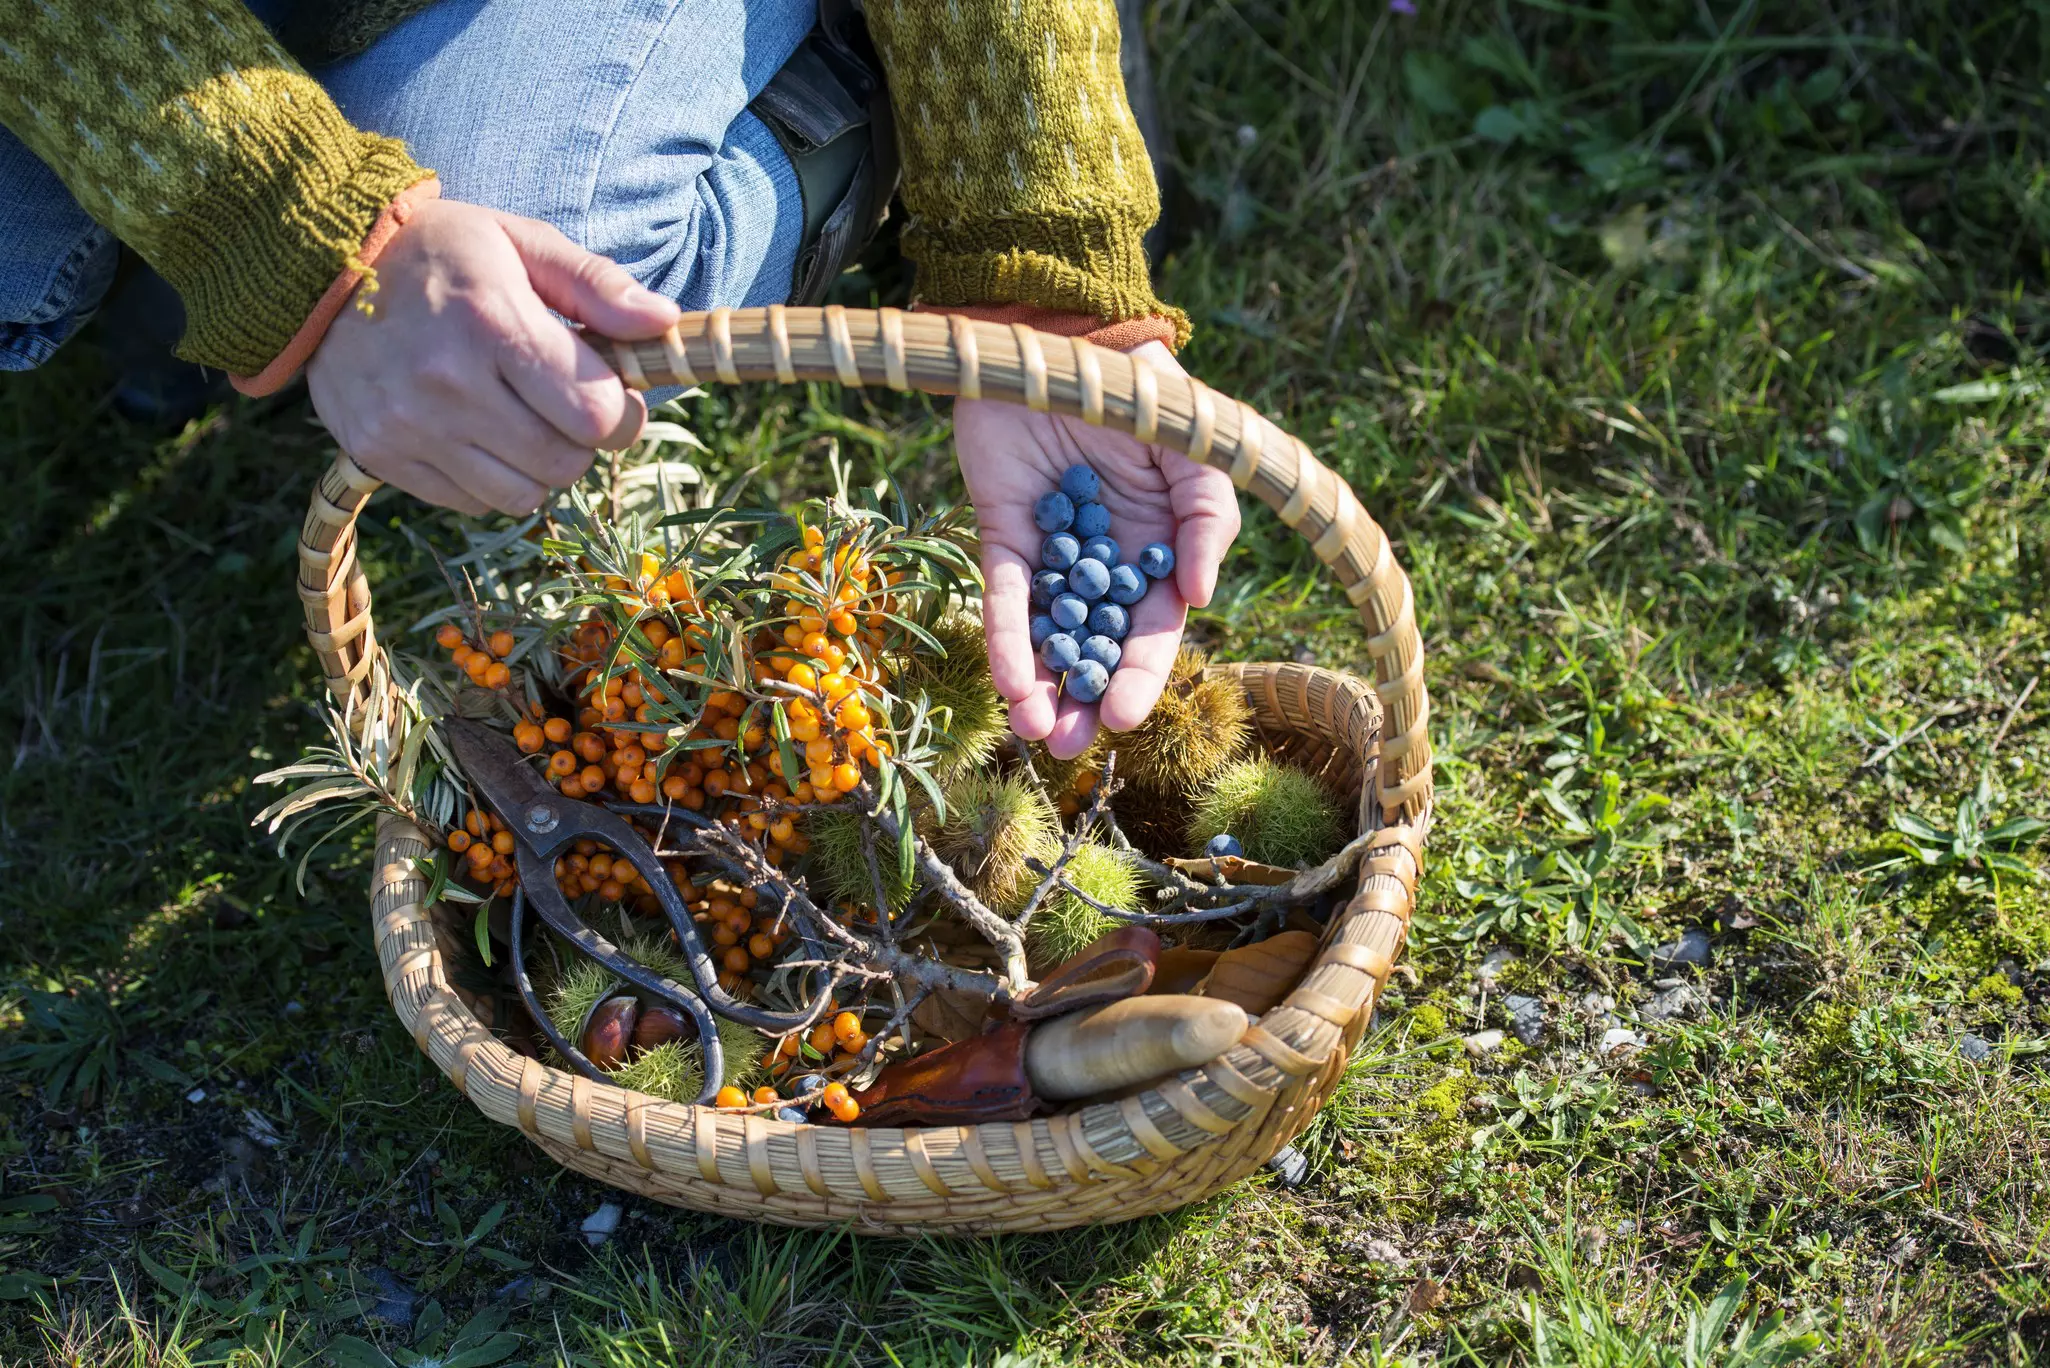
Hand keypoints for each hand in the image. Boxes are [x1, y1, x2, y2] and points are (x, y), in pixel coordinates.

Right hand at [307, 198, 680, 514]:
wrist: (318, 267)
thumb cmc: (440, 251)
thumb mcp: (521, 242)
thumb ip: (597, 286)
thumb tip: (665, 322)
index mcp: (491, 323)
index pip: (596, 415)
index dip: (621, 413)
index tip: (611, 393)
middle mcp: (447, 383)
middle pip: (565, 463)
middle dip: (581, 441)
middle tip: (563, 405)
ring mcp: (408, 426)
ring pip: (522, 496)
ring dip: (537, 467)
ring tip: (518, 418)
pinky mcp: (379, 455)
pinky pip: (471, 504)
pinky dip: (488, 480)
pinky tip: (473, 430)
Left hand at [956, 341, 1241, 759]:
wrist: (1061, 333)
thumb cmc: (1140, 392)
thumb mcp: (1195, 453)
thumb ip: (1209, 520)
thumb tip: (1198, 596)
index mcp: (1158, 553)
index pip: (1150, 632)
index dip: (1138, 677)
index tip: (1122, 719)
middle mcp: (1104, 565)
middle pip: (1094, 648)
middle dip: (1083, 700)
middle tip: (1067, 747)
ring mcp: (1051, 553)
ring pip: (1046, 636)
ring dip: (1040, 687)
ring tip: (1034, 730)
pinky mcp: (1001, 533)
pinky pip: (1005, 596)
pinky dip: (1006, 639)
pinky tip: (1007, 681)